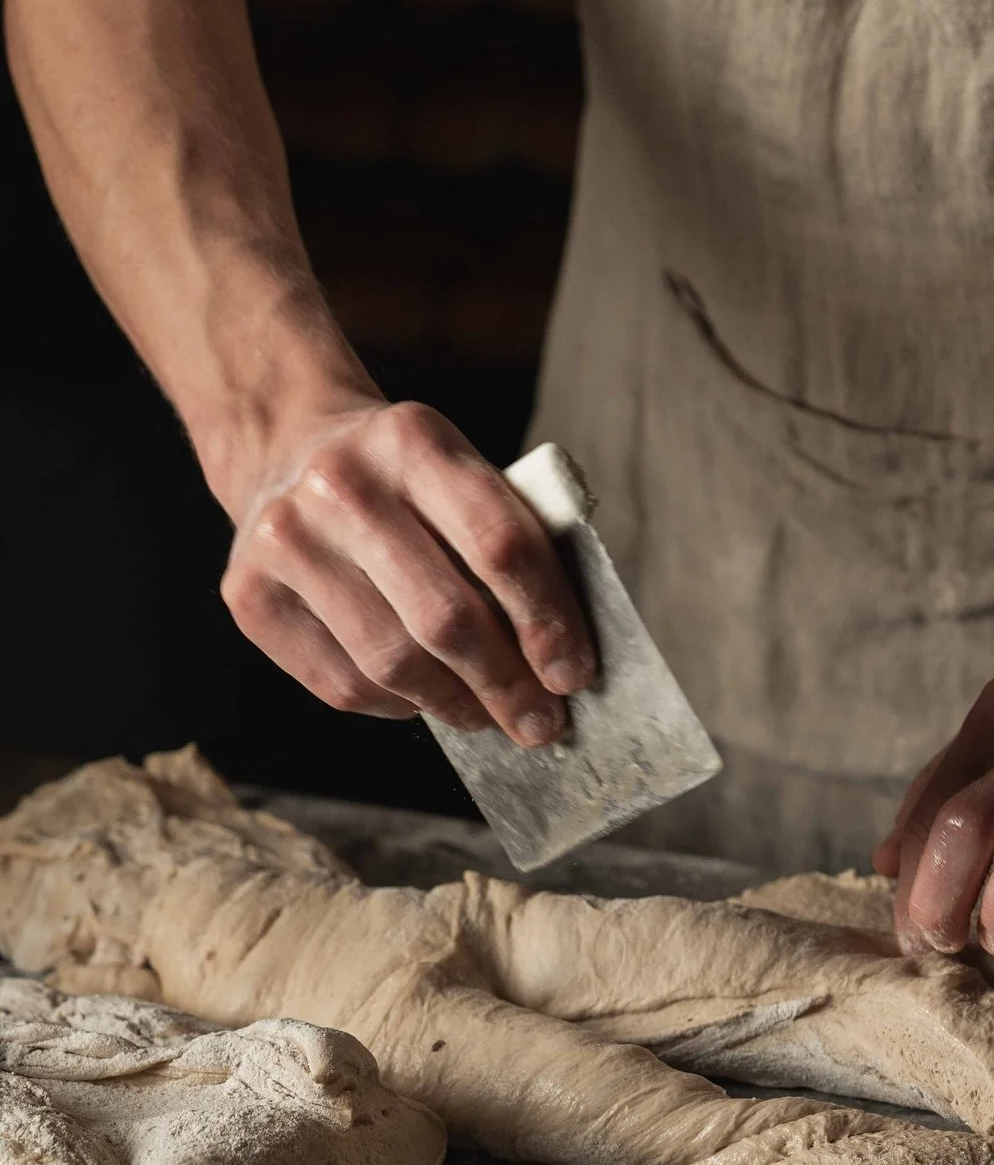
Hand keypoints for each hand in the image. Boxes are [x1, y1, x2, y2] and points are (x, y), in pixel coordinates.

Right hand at [220, 400, 595, 741]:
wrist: (286, 447)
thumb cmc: (405, 483)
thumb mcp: (462, 476)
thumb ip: (514, 546)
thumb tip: (561, 665)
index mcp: (414, 440)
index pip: (501, 546)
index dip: (547, 622)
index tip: (573, 676)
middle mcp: (340, 485)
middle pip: (446, 617)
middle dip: (506, 685)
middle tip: (540, 724)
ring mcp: (285, 540)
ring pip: (393, 662)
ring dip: (454, 705)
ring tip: (485, 716)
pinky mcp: (248, 594)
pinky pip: (342, 684)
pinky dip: (395, 705)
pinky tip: (420, 697)